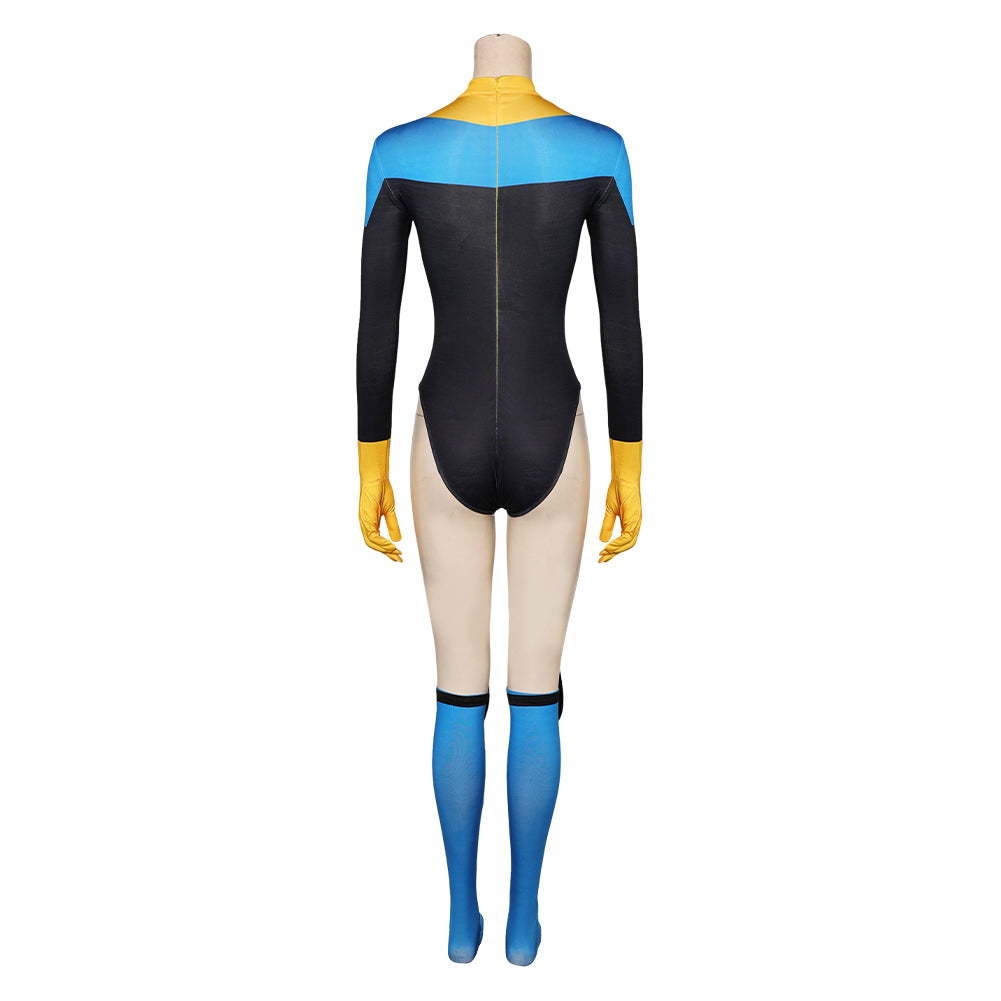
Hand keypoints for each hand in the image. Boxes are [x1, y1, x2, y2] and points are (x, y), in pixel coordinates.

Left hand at [358, 438, 402, 561]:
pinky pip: (372, 535)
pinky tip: (391, 545)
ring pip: (372, 542)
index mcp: (371, 523)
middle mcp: (366, 524)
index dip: (387, 549)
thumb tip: (397, 539)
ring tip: (396, 553)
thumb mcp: (390, 511)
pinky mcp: (365, 518)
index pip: (378, 541)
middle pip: (374, 544)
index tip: (398, 554)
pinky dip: (382, 542)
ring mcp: (364, 521)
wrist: (377, 478)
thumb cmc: (381, 490)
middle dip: (386, 553)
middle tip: (398, 558)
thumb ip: (393, 525)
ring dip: (385, 549)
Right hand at [598, 437, 641, 562]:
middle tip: (602, 559)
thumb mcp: (609, 512)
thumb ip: (607, 526)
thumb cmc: (618, 490)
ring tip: (604, 553)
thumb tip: (603, 540)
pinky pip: (628, 536)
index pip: (623, 541)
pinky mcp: (634, 518)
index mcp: (629, 523)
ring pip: (628, 543)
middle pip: (626, 545)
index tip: (602, 556)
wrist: (623, 478)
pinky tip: (609, 546)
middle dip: (614, 554)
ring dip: (615, 550)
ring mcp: (636, 522)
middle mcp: (634, 524)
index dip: (613, 550)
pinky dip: (618, 543)